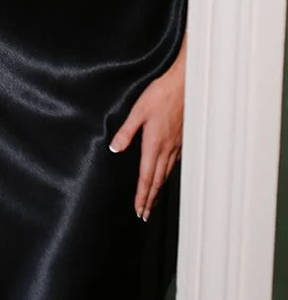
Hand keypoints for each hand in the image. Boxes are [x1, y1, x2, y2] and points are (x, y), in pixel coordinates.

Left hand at [109, 46, 185, 220]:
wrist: (186, 85)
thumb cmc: (161, 94)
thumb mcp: (138, 111)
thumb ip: (126, 131)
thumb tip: (114, 149)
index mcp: (154, 144)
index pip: (147, 177)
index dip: (142, 196)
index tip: (138, 210)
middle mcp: (167, 149)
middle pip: (157, 180)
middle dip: (150, 199)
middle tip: (144, 214)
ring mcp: (176, 145)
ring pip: (166, 174)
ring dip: (158, 190)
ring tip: (153, 202)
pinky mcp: (182, 139)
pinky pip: (173, 163)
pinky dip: (167, 175)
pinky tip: (164, 176)